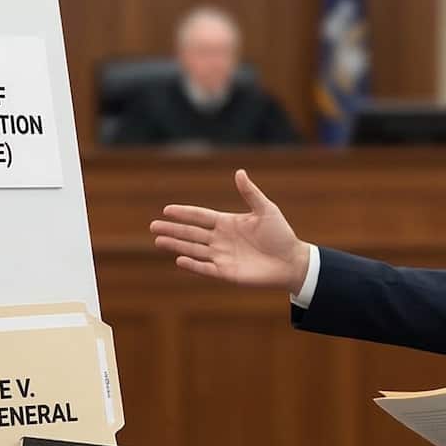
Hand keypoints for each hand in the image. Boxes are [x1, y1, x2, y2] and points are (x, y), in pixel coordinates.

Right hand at [150, 170, 309, 289]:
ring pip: (193, 249)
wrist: (292, 261)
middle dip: (172, 230)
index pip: (200, 216)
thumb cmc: (281, 235)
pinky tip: (179, 259)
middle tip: (153, 226)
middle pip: (191, 233)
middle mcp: (220, 239)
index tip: (167, 210)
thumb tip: (239, 172)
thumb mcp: (266, 209)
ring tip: (158, 241)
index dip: (184, 213)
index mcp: (227, 222)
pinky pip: (206, 268)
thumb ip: (250, 193)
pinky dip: (193, 265)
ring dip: (176, 245)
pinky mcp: (226, 273)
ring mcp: (222, 256)